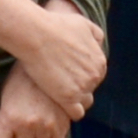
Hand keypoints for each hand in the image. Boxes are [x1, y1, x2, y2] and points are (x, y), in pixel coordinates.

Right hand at [11, 0, 109, 115]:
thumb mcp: (83, 24)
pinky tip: (58, 103)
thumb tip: (98, 43)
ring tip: (57, 93)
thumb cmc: (56, 26)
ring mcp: (83, 88)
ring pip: (83, 102)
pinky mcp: (68, 99)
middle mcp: (95, 77)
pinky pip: (76, 113)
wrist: (37, 35)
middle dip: (77, 87)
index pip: (95, 76)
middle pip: (89, 90)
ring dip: (72, 99)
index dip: (80, 75)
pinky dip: (69, 110)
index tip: (67, 73)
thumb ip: (95, 35)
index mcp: (100, 62)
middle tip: (59, 82)